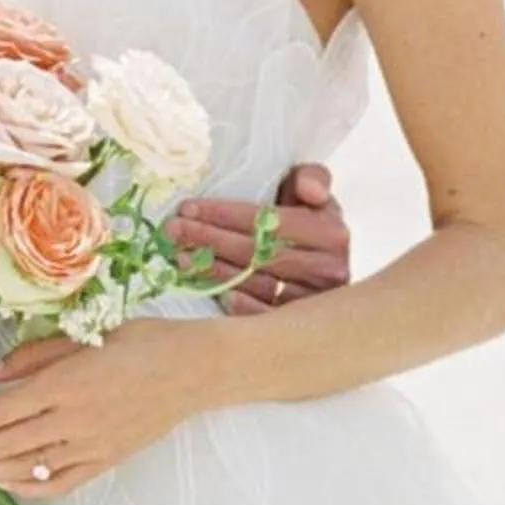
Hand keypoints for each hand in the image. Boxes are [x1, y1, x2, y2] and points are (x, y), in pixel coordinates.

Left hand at [0, 324, 216, 500]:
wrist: (196, 370)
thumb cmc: (143, 341)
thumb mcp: (85, 335)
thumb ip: (33, 356)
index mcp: (66, 384)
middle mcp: (74, 422)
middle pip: (1, 443)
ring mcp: (90, 448)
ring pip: (23, 470)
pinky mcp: (105, 463)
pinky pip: (56, 485)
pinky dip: (22, 486)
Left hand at [171, 161, 350, 312]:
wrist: (328, 259)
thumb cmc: (309, 217)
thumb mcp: (311, 190)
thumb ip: (312, 177)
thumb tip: (311, 191)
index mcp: (331, 233)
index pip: (269, 222)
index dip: (225, 214)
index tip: (187, 207)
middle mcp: (328, 269)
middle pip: (258, 253)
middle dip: (210, 239)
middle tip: (173, 231)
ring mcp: (315, 302)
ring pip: (256, 284)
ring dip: (214, 271)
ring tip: (181, 257)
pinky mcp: (301, 326)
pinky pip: (266, 316)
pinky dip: (239, 305)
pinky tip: (214, 292)